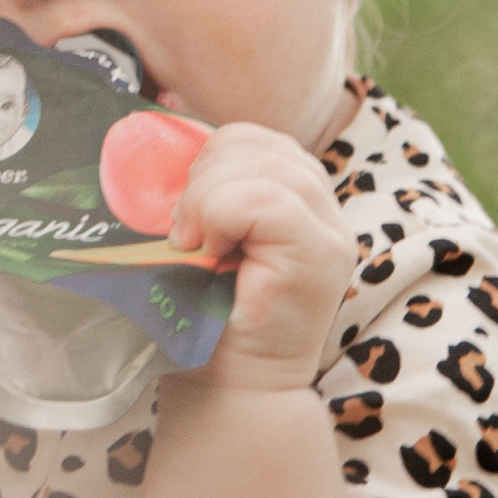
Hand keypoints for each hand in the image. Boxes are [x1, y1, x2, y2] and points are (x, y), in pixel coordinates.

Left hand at [163, 124, 358, 388]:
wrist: (229, 390)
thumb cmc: (206, 316)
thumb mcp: (201, 234)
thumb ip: (202, 184)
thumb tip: (167, 108)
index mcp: (297, 196)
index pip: (255, 137)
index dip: (208, 157)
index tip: (184, 212)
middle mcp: (324, 208)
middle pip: (258, 142)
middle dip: (203, 177)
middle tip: (184, 234)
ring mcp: (330, 231)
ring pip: (261, 164)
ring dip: (207, 199)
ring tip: (195, 246)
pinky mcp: (322, 255)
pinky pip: (263, 199)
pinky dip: (221, 215)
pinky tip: (210, 252)